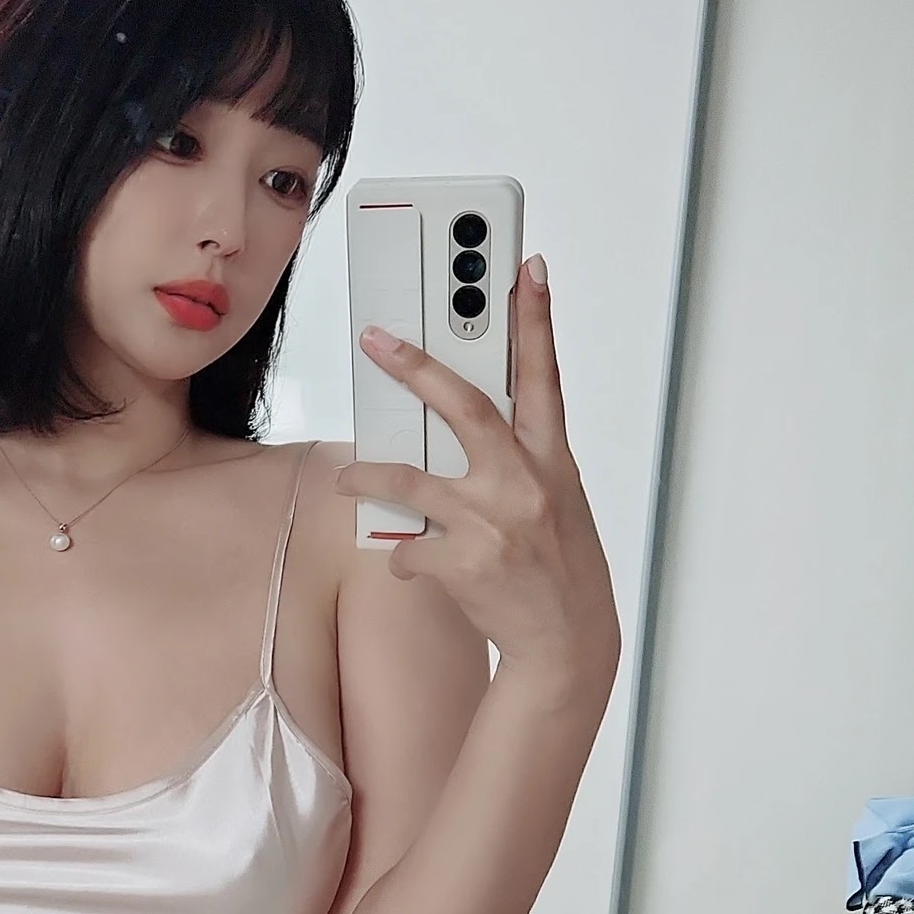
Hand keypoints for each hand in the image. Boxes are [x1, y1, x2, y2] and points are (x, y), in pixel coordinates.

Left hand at [336, 253, 619, 693]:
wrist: (566, 643)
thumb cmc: (559, 569)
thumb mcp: (557, 503)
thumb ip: (519, 461)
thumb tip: (466, 429)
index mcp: (553, 462)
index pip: (544, 377)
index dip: (534, 321)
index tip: (524, 270)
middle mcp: (524, 485)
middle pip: (464, 407)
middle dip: (416, 367)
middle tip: (376, 339)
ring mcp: (491, 524)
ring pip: (408, 483)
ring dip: (366, 479)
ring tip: (347, 480)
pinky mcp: (462, 564)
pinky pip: (407, 550)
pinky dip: (403, 557)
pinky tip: (413, 567)